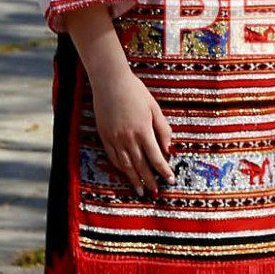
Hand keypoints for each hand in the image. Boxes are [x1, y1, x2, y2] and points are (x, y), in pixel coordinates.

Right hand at [88, 55, 173, 196]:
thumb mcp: (154, 108)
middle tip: (156, 192)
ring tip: (141, 190)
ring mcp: (114, 138)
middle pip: (141, 165)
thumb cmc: (135, 91)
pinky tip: (125, 174)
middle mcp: (128, 138)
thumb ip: (163, 129)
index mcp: (143, 131)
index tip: (170, 180)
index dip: (163, 171)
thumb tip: (168, 148)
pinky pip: (112, 157)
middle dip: (149, 180)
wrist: (109, 81)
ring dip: (134, 179)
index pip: (156, 157)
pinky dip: (120, 168)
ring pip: (125, 165)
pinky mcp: (104, 136)